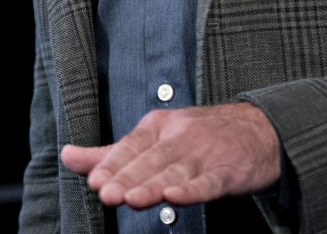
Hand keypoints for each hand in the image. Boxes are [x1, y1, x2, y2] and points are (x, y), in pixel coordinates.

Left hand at [60, 102, 281, 208]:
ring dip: (153, 185)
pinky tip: (176, 197)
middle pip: (150, 160)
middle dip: (127, 178)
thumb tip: (68, 156)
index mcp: (158, 127)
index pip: (131, 146)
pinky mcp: (228, 171)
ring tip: (132, 199)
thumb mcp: (154, 137)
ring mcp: (204, 154)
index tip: (95, 181)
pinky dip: (193, 189)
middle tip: (107, 194)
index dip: (113, 164)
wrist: (259, 131)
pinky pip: (208, 182)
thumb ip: (110, 153)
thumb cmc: (199, 137)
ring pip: (175, 172)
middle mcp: (179, 137)